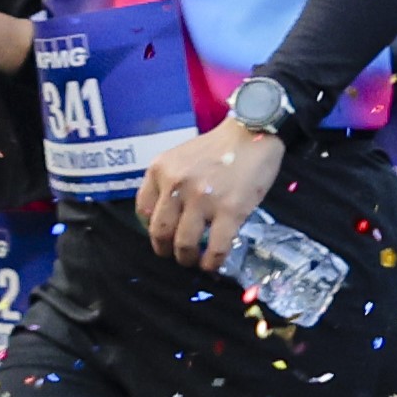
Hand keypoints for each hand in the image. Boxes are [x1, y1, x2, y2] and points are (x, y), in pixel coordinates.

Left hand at [134, 110, 283, 270]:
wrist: (253, 132)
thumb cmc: (218, 146)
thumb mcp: (181, 156)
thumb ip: (169, 182)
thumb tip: (169, 218)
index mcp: (160, 170)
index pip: (142, 210)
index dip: (152, 229)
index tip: (163, 235)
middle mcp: (176, 184)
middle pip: (160, 232)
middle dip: (166, 251)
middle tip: (177, 255)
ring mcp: (202, 199)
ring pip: (184, 244)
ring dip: (187, 259)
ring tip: (195, 260)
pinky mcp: (230, 211)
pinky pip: (216, 248)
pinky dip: (212, 262)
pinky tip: (213, 264)